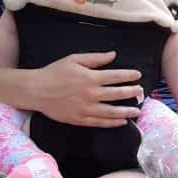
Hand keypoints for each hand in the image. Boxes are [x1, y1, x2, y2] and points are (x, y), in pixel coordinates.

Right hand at [27, 52, 142, 127]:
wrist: (36, 90)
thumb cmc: (54, 72)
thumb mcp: (74, 59)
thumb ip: (95, 58)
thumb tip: (113, 55)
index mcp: (90, 77)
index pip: (116, 76)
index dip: (129, 76)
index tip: (138, 75)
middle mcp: (91, 94)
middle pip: (117, 94)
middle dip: (132, 93)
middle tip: (141, 93)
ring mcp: (86, 108)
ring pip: (112, 112)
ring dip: (127, 111)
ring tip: (137, 111)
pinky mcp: (79, 119)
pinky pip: (100, 122)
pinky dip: (113, 123)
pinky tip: (122, 121)